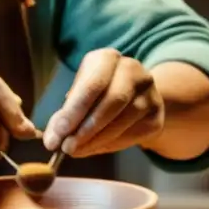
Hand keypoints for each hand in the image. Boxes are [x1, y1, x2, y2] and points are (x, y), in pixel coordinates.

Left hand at [43, 48, 163, 157]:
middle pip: (112, 100)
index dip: (74, 111)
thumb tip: (52, 139)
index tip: (58, 133)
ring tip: (78, 150)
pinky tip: (97, 148)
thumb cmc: (98, 94)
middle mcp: (132, 69)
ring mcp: (149, 91)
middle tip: (67, 148)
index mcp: (107, 58)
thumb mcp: (79, 95)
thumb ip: (65, 115)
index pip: (92, 84)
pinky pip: (134, 133)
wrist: (135, 96)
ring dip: (97, 139)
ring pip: (124, 119)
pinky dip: (112, 144)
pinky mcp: (156, 114)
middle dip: (86, 128)